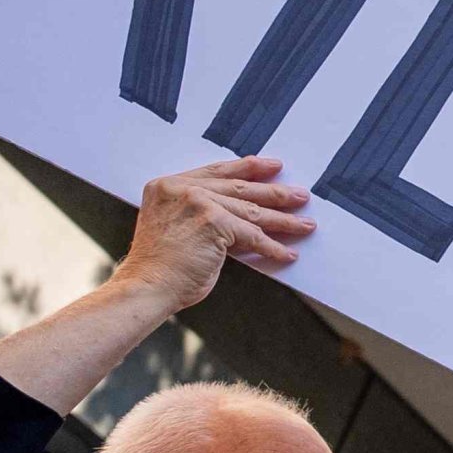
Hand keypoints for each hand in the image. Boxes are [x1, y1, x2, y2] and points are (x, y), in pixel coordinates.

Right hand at [109, 157, 313, 311]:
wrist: (147, 287)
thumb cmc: (161, 267)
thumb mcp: (178, 228)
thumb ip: (204, 214)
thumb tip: (245, 218)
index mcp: (168, 185)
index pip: (216, 171)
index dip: (247, 168)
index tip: (272, 165)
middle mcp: (182, 188)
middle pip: (238, 188)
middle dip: (274, 192)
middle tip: (300, 195)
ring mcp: (197, 202)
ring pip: (250, 211)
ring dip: (283, 221)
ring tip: (305, 225)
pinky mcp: (213, 222)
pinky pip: (252, 235)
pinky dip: (272, 247)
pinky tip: (287, 253)